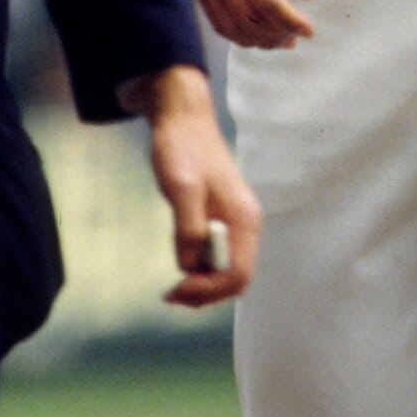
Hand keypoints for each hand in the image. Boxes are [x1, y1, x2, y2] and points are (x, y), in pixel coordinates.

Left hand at [118, 64, 261, 307]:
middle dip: (206, 293)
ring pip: (225, 272)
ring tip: (173, 287)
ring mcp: (234, 225)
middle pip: (236, 279)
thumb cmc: (183, 150)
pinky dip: (199, 270)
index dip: (208, 289)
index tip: (177, 287)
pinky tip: (181, 267)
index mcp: (244, 219)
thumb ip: (188, 228)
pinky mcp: (221, 222)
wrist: (183, 122)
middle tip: (170, 294)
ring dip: (202, 285)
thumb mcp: (181, 188)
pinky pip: (216, 258)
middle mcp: (245, 226)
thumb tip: (189, 266)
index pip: (237, 274)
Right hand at [177, 0, 317, 48]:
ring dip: (258, 40)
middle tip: (298, 35)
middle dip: (276, 34)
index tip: (309, 30)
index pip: (264, 0)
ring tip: (283, 39)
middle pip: (246, 18)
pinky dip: (239, 34)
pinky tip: (260, 32)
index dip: (289, 20)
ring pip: (230, 26)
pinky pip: (217, 21)